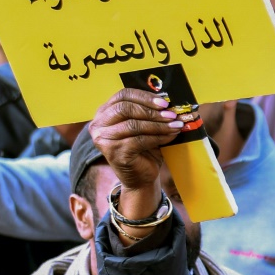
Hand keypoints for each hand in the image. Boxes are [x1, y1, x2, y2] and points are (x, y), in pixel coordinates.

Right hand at [89, 88, 183, 220]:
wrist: (140, 178)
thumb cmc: (143, 150)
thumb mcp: (144, 126)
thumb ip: (149, 111)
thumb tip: (169, 100)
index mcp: (103, 113)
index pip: (122, 96)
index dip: (144, 96)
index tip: (164, 102)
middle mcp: (98, 125)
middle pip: (125, 108)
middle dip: (151, 110)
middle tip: (171, 114)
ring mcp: (103, 140)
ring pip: (134, 125)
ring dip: (158, 124)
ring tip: (176, 125)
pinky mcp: (114, 153)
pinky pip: (140, 140)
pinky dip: (158, 137)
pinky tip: (171, 136)